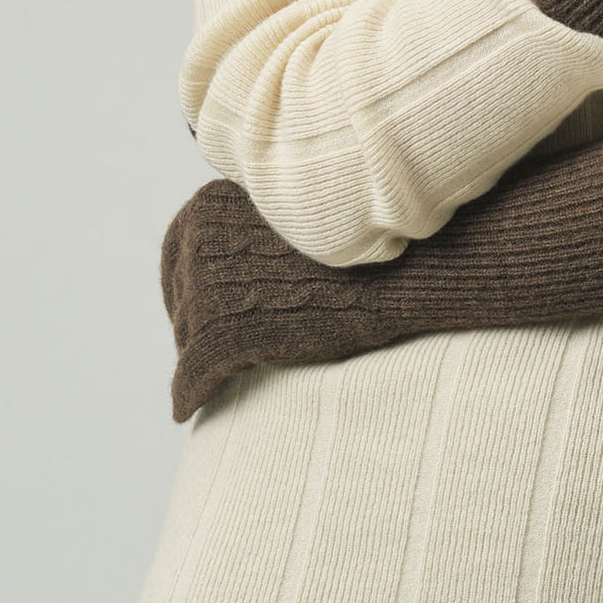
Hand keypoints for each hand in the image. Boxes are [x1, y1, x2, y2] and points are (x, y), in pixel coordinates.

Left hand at [161, 133, 602, 423]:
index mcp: (234, 193)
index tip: (202, 295)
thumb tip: (297, 227)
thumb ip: (300, 213)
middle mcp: (212, 231)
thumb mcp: (336, 204)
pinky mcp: (237, 328)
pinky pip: (196, 366)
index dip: (189, 273)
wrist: (422, 258)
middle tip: (196, 343)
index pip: (187, 237)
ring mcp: (222, 281)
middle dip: (185, 314)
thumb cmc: (397, 225)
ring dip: (189, 354)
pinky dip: (188, 389)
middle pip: (179, 284)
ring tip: (197, 382)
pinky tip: (186, 409)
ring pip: (188, 327)